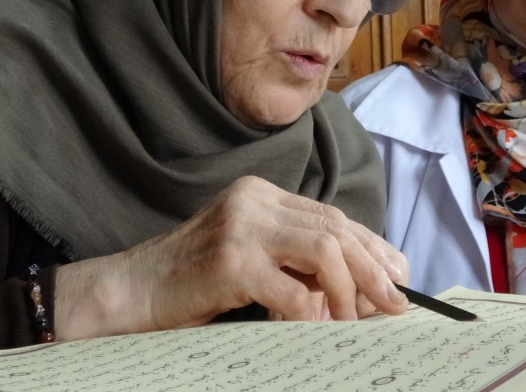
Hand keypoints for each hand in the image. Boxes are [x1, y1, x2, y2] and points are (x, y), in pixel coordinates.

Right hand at [51, 175, 408, 339]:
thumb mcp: (247, 261)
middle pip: (335, 227)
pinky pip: (294, 292)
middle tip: (397, 304)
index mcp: (259, 195)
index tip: (398, 277)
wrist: (127, 293)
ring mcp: (241, 227)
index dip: (371, 247)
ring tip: (354, 321)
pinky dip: (312, 316)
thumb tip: (356, 289)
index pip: (331, 216)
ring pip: (325, 249)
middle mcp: (253, 201)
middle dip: (374, 268)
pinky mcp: (230, 261)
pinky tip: (312, 330)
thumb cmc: (188, 285)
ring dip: (350, 291)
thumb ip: (292, 263)